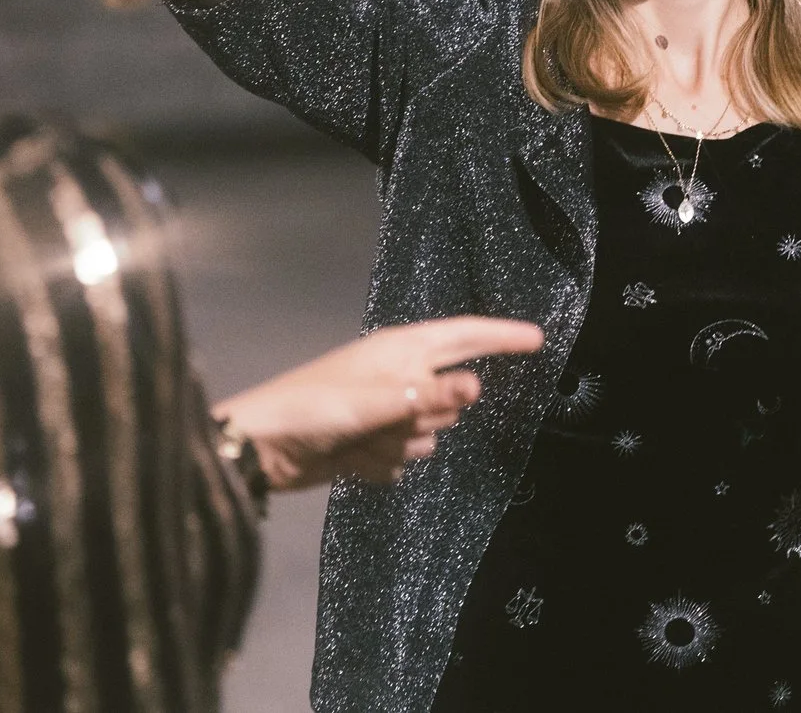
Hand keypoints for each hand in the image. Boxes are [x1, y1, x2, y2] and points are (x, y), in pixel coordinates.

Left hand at [212, 315, 543, 490]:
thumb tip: (478, 385)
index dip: (501, 337)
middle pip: (450, 396)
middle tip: (394, 418)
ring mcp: (386, 412)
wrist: (262, 449)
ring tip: (364, 441)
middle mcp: (398, 377)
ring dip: (402, 444)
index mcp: (400, 350)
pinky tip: (352, 460)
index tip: (538, 339)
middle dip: (430, 413)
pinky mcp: (373, 443)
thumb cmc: (315, 409)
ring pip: (429, 433)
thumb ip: (428, 394)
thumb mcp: (376, 400)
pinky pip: (404, 460)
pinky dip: (381, 464)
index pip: (464, 335)